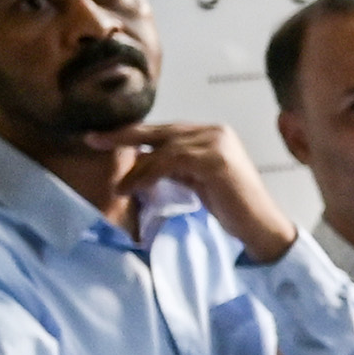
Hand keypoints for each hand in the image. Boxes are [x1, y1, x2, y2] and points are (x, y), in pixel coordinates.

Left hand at [105, 119, 299, 259]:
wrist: (260, 225)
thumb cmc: (231, 207)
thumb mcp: (196, 180)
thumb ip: (175, 166)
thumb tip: (140, 161)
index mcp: (213, 133)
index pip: (166, 129)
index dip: (134, 134)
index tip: (103, 138)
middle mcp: (215, 131)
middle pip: (160, 130)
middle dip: (124, 136)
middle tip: (92, 140)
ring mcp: (217, 143)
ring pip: (163, 148)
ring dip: (136, 168)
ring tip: (119, 187)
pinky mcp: (214, 159)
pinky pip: (170, 162)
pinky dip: (148, 175)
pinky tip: (134, 188)